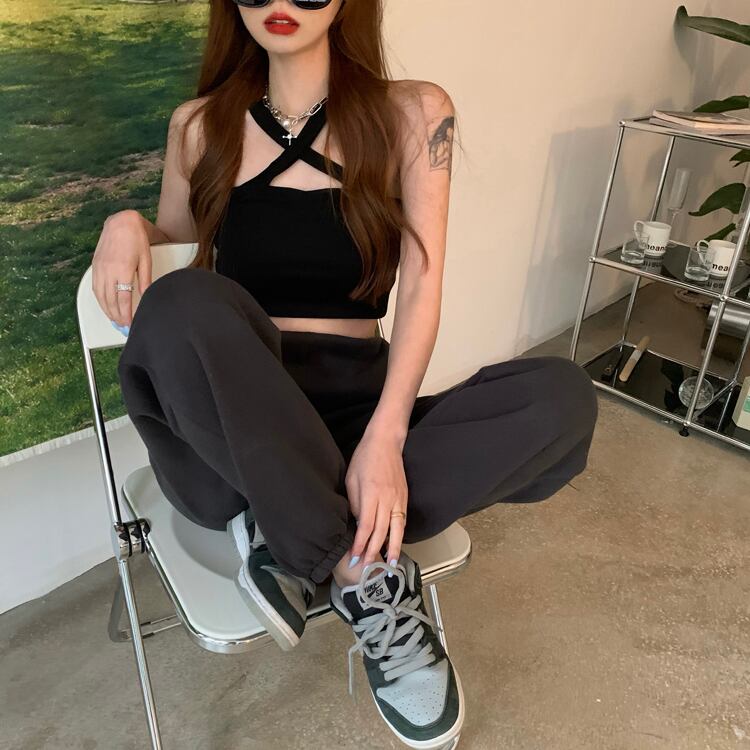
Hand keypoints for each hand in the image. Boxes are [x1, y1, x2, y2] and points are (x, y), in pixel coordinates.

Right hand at [92, 210, 151, 327]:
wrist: (121, 222)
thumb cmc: (136, 239)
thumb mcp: (146, 260)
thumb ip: (146, 281)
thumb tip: (147, 297)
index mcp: (123, 270)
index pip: (123, 299)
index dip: (126, 314)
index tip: (130, 323)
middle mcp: (108, 270)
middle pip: (110, 300)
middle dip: (116, 316)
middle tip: (122, 326)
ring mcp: (99, 268)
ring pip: (100, 296)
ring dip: (107, 310)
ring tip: (114, 320)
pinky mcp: (95, 266)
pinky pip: (95, 287)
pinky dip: (100, 300)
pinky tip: (105, 306)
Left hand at [345, 429, 407, 568]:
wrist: (385, 442)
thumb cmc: (365, 458)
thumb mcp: (351, 479)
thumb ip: (355, 503)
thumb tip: (357, 523)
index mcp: (371, 493)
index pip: (366, 526)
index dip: (361, 544)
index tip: (355, 557)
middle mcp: (387, 498)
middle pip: (382, 531)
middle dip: (374, 552)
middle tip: (368, 568)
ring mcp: (398, 498)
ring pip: (397, 529)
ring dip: (393, 548)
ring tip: (391, 564)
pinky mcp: (404, 497)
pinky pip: (402, 520)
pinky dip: (399, 535)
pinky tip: (395, 545)